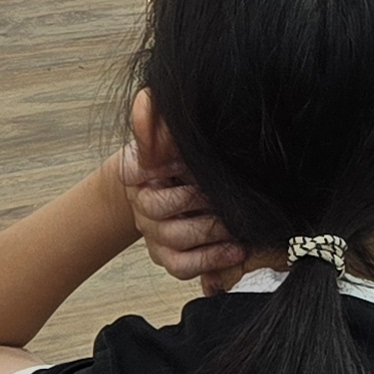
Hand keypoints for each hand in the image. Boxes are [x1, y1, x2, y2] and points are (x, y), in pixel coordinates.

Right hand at [121, 100, 250, 291]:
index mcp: (136, 173)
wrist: (170, 184)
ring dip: (210, 231)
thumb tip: (146, 106)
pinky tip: (237, 250)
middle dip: (196, 199)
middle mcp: (142, 207)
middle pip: (160, 209)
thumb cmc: (174, 154)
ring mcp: (154, 235)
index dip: (165, 166)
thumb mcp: (163, 130)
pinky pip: (183, 266)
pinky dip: (211, 260)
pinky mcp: (168, 257)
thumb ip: (154, 119)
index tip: (186, 160)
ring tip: (238, 222)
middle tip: (224, 192)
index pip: (136, 171)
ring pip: (177, 240)